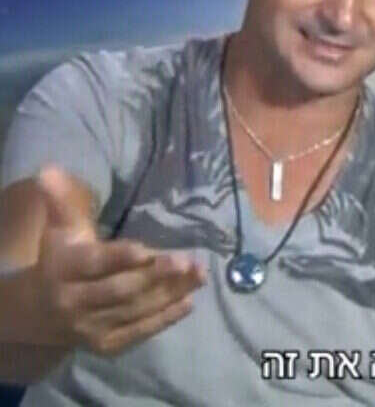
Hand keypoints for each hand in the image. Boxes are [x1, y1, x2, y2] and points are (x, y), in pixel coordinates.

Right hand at [30, 167, 205, 355]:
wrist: (36, 314)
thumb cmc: (59, 260)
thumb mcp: (60, 229)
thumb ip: (62, 200)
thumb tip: (49, 169)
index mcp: (63, 269)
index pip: (94, 264)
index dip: (120, 258)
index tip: (147, 249)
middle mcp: (74, 301)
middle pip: (120, 290)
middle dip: (155, 275)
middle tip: (188, 260)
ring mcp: (90, 327)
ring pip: (135, 310)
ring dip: (170, 293)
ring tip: (201, 274)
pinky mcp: (106, 344)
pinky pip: (138, 332)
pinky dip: (164, 319)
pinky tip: (189, 302)